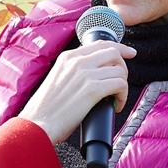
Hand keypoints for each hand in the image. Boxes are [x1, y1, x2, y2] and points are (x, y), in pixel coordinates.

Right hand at [20, 41, 135, 143]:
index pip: (100, 44)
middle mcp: (77, 61)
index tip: (129, 53)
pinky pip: (120, 84)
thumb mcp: (57, 79)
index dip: (119, 47)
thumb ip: (73, 71)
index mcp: (67, 57)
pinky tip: (116, 105)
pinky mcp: (93, 89)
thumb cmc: (46, 108)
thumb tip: (95, 74)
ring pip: (120, 69)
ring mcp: (85, 74)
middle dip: (123, 66)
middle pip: (114, 52)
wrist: (38, 123)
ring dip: (123, 84)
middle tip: (121, 82)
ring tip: (116, 98)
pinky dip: (123, 96)